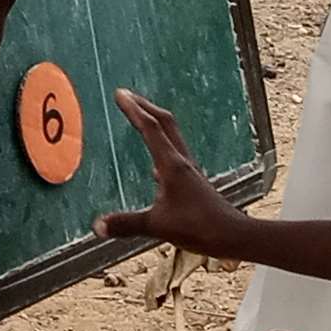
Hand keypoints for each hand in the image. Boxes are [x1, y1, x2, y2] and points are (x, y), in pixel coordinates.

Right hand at [96, 88, 242, 257]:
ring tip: (140, 117)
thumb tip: (98, 226)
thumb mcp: (157, 225)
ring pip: (171, 136)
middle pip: (164, 124)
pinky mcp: (192, 181)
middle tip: (128, 96)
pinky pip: (174, 155)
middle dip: (145, 106)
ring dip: (155, 122)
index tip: (120, 94)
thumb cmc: (200, 227)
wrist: (232, 235)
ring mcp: (188, 170)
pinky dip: (161, 147)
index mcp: (172, 165)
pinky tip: (155, 161)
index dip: (134, 110)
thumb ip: (127, 224)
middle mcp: (181, 162)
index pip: (150, 128)